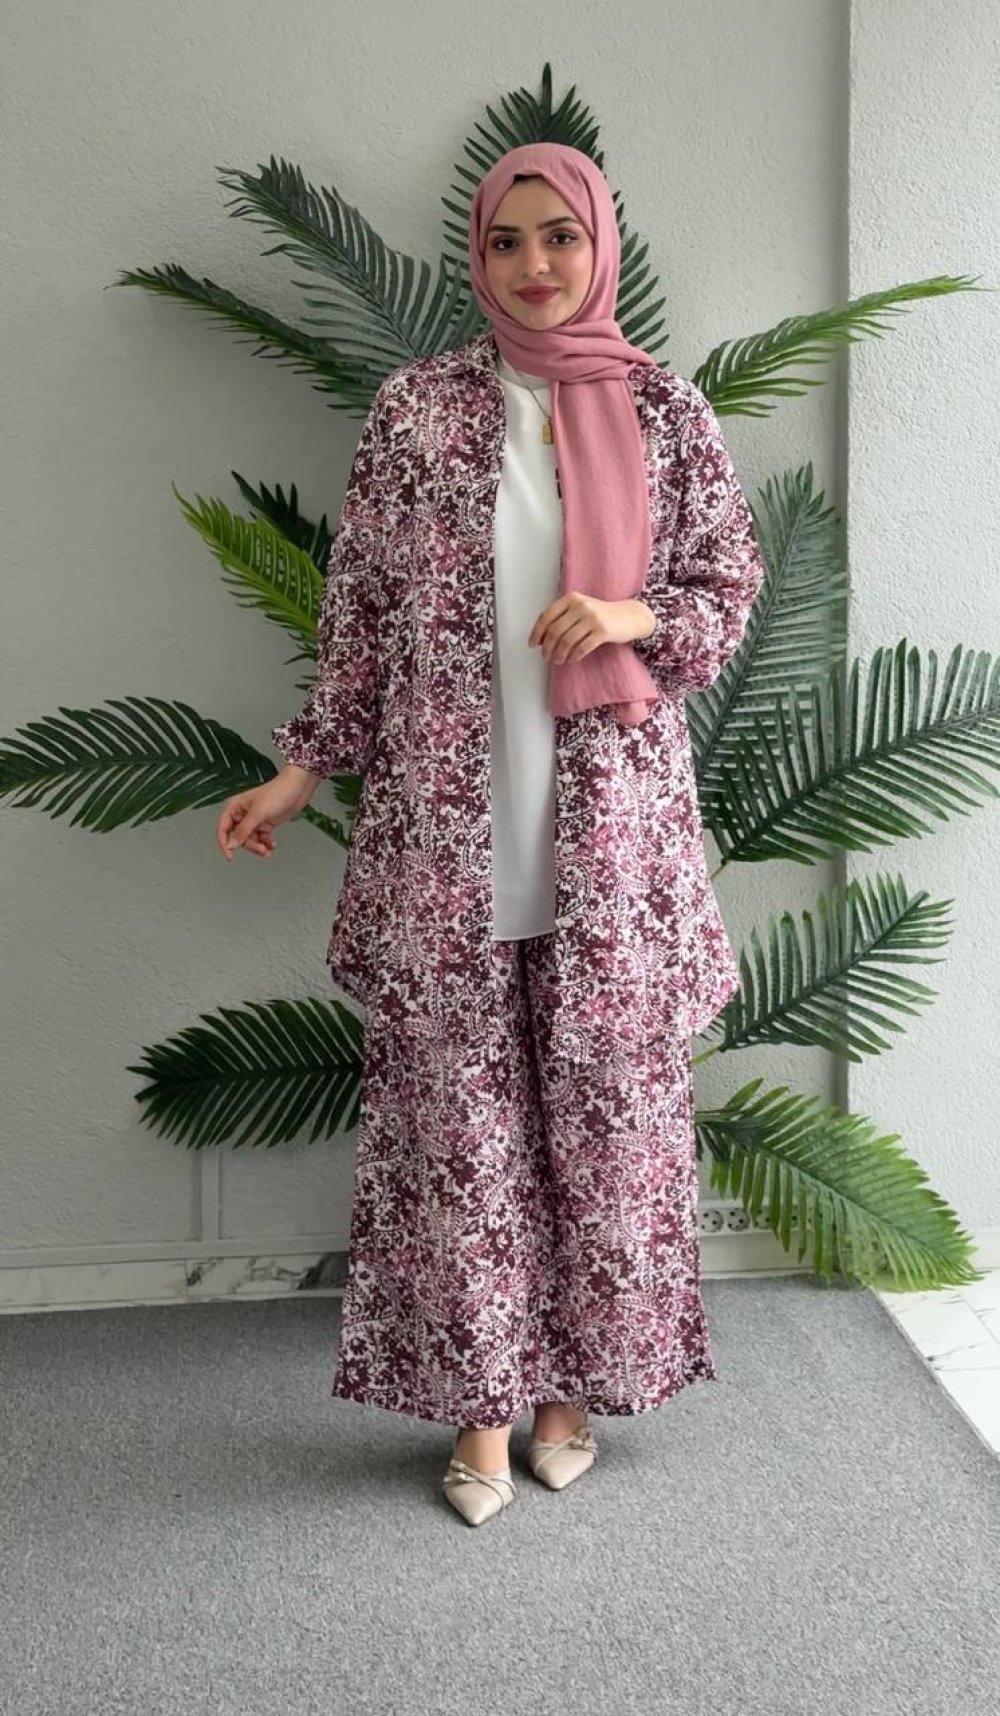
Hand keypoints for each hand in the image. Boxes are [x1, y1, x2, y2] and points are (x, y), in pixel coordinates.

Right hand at [215, 767, 319, 861]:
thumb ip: (243, 830)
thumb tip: (231, 844)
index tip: (230, 856)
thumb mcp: (258, 813)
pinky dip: (266, 843)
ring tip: (268, 848)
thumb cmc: (277, 792)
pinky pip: (261, 839)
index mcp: (235, 807)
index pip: (223, 828)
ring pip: (250, 840)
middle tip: (260, 849)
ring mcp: (254, 820)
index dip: (225, 843)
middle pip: (238, 838)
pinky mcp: (265, 824)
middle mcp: (242, 814)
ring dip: (259, 846)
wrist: (298, 789)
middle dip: (250, 845)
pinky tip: (273, 844)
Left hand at [528, 594, 654, 664]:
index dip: (536, 632)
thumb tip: (540, 639)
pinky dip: (573, 656)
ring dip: (559, 654)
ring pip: (567, 641)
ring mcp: (592, 618)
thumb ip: (561, 619)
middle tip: (546, 656)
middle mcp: (581, 606)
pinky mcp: (603, 631)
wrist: (629, 616)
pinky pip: (582, 648)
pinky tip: (571, 659)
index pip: (546, 616)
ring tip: (558, 660)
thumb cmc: (600, 615)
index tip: (532, 644)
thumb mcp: (579, 610)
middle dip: (547, 647)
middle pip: (555, 631)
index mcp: (571, 599)